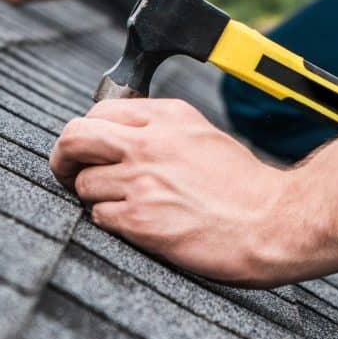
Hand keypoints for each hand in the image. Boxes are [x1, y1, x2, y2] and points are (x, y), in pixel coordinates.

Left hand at [50, 99, 298, 287]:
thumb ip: (162, 131)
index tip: (88, 151)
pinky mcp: (141, 219)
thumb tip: (120, 137)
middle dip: (63, 158)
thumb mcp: (203, 137)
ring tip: (125, 208)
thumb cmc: (245, 189)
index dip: (86, 135)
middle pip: (75, 137)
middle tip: (67, 174)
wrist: (274, 223)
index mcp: (168, 117)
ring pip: (83, 184)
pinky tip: (137, 226)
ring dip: (95, 199)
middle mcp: (150, 142)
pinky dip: (110, 223)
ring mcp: (143, 180)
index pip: (99, 112)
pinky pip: (98, 217)